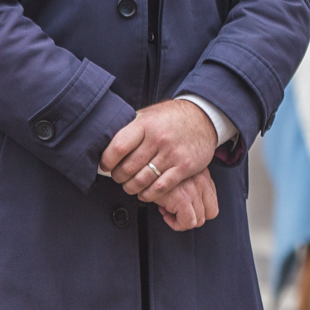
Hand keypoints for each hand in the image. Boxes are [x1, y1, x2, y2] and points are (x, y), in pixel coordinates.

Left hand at [101, 99, 218, 202]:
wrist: (204, 117)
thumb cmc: (171, 117)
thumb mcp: (149, 114)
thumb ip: (129, 127)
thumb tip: (104, 142)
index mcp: (146, 124)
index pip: (118, 147)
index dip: (107, 161)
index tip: (106, 165)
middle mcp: (158, 139)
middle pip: (128, 168)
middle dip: (118, 177)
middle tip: (118, 177)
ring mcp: (172, 154)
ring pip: (142, 181)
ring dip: (131, 188)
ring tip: (130, 186)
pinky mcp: (184, 167)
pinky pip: (160, 188)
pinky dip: (148, 195)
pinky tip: (144, 193)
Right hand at [154, 169, 219, 231]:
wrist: (142, 162)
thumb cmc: (158, 167)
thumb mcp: (179, 171)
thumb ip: (190, 184)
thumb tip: (190, 204)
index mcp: (204, 176)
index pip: (213, 204)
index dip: (199, 210)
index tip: (184, 207)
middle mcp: (202, 182)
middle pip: (210, 213)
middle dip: (192, 217)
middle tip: (175, 211)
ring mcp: (193, 191)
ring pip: (199, 220)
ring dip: (182, 220)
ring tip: (167, 209)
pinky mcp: (182, 199)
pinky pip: (187, 223)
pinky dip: (176, 223)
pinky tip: (164, 212)